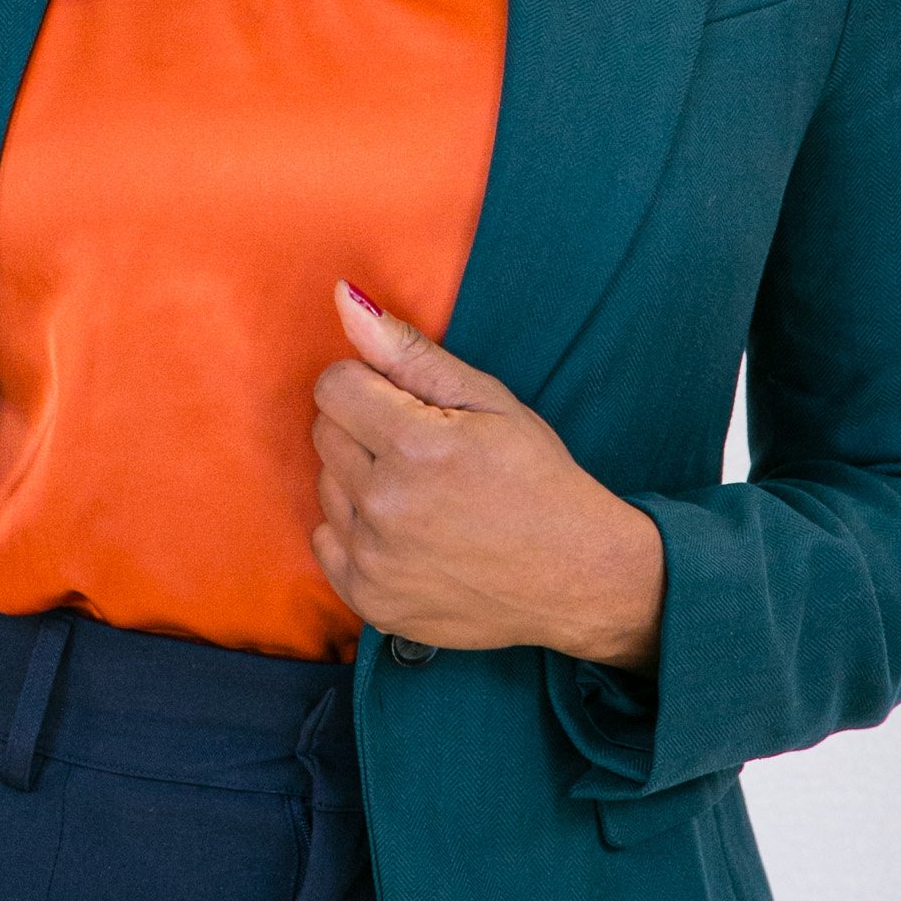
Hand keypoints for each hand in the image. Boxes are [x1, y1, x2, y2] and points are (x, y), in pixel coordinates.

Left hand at [310, 283, 665, 666]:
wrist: (575, 576)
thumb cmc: (537, 478)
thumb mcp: (488, 400)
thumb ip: (408, 351)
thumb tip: (343, 299)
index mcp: (416, 447)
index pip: (333, 386)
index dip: (370, 384)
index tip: (408, 403)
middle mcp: (386, 506)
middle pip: (324, 433)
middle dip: (364, 428)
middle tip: (421, 448)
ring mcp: (374, 561)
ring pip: (324, 486)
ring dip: (359, 480)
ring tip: (421, 492)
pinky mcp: (370, 600)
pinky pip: (324, 542)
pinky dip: (355, 532)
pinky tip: (405, 531)